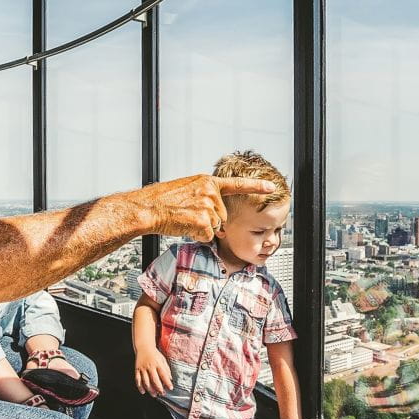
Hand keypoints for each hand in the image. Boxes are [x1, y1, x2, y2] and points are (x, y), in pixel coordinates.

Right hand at [134, 347, 173, 395]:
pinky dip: (140, 387)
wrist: (144, 347)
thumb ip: (167, 369)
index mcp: (157, 363)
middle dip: (159, 388)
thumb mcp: (163, 360)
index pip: (163, 374)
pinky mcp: (137, 370)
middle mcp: (150, 366)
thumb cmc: (154, 354)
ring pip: (146, 381)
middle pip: (154, 379)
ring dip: (150, 389)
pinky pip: (138, 380)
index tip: (170, 387)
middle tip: (162, 393)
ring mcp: (143, 368)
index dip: (167, 382)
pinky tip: (143, 391)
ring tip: (154, 394)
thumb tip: (170, 378)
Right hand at [135, 175, 274, 241]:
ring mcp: (207, 206)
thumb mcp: (187, 189)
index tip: (271, 186)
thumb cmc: (162, 201)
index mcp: (207, 181)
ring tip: (183, 219)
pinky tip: (183, 226)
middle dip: (209, 221)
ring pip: (216, 228)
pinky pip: (207, 236)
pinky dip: (196, 236)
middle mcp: (210, 192)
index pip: (237, 184)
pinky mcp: (203, 221)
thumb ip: (206, 198)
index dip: (256, 186)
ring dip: (202, 229)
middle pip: (222, 216)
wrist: (147, 208)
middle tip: (187, 215)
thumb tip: (219, 220)